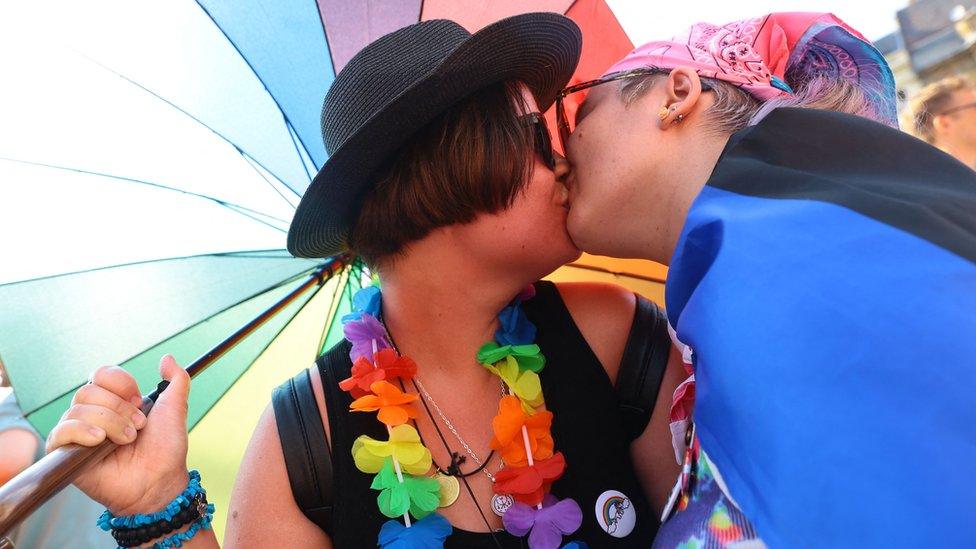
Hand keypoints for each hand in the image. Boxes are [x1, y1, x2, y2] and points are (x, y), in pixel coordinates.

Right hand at [46, 355, 191, 514]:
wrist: (159, 480)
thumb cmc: (165, 448)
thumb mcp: (175, 408)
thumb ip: (177, 380)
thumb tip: (167, 357)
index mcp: (112, 401)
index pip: (101, 374)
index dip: (122, 384)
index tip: (139, 400)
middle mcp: (92, 414)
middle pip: (89, 390)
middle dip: (119, 408)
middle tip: (137, 427)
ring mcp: (77, 433)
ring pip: (79, 409)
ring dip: (110, 424)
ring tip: (126, 441)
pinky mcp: (66, 453)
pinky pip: (61, 431)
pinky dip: (82, 432)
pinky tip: (99, 441)